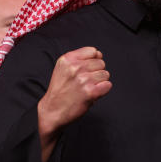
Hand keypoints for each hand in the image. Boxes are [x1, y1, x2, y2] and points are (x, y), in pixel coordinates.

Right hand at [37, 46, 111, 161]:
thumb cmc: (60, 91)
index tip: (88, 69)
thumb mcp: (63, 68)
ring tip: (87, 88)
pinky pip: (108, 85)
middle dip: (96, 72)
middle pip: (101, 63)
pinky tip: (93, 93)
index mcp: (68, 59)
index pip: (93, 51)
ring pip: (105, 74)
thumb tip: (99, 54)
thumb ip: (79, 59)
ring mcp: (83, 79)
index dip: (94, 60)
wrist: (52, 110)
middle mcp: (75, 67)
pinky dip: (103, 90)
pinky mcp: (90, 92)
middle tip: (85, 82)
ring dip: (100, 82)